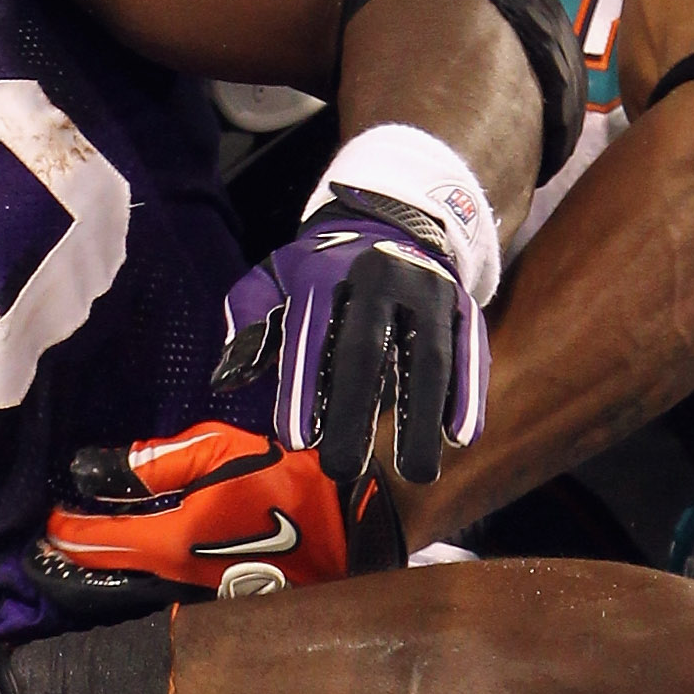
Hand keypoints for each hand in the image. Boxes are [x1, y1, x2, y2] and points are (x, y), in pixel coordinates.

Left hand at [28, 421, 400, 623]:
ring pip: (136, 607)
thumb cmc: (288, 476)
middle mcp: (183, 586)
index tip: (43, 527)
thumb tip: (90, 471)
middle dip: (72, 576)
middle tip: (44, 561)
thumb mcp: (217, 450)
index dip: (63, 536)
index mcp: (174, 541)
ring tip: (76, 574)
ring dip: (104, 593)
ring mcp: (208, 610)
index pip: (97, 545)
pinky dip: (143, 600)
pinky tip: (132, 587)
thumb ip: (150, 463)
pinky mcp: (232, 619)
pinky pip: (172, 612)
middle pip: (108, 588)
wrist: (361, 521)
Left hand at [216, 183, 485, 482]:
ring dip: (420, 416)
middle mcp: (377, 277)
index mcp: (322, 274)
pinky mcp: (463, 304)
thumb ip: (248, 325)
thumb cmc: (321, 269)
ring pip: (426, 355)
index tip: (296, 439)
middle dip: (353, 412)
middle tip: (342, 469)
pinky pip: (468, 350)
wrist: (393, 221)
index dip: (302, 388)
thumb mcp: (274, 278)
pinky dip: (467, 393)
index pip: (309, 335)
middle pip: (364, 349)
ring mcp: (426, 289)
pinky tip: (461, 435)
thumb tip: (224, 381)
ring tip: (417, 471)